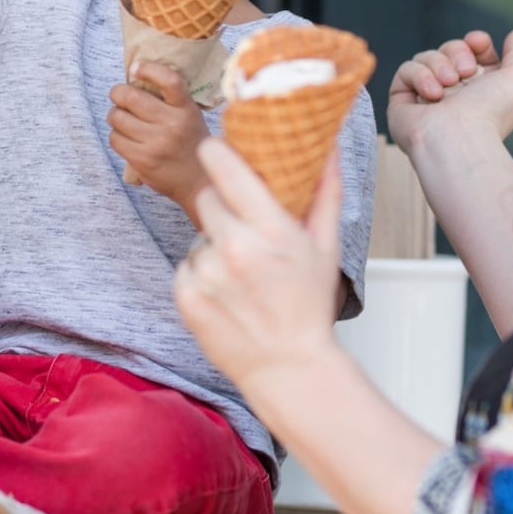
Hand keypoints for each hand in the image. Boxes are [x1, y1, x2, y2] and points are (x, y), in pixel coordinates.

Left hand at [108, 62, 209, 215]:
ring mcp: (156, 143)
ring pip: (117, 117)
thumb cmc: (190, 144)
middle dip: (118, 93)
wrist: (198, 182)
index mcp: (186, 109)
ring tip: (121, 118)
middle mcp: (172, 124)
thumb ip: (171, 100)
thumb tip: (136, 78)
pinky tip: (124, 137)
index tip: (135, 68)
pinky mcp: (143, 160)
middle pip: (131, 97)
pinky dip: (116, 135)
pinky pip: (115, 139)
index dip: (148, 69)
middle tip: (119, 95)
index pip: (169, 81)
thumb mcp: (190, 116)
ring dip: (114, 115)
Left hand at [176, 140, 343, 388]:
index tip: (214, 147)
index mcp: (269, 231)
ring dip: (214, 246)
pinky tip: (226, 292)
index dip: (216, 151)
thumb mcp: (326, 247)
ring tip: (241, 273)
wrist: (288, 366)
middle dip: (223, 207)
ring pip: (198, 236)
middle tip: (245, 229)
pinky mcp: (186, 296)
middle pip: (207, 198)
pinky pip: (185, 265)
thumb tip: (326, 148)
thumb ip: (325, 192)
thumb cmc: (308, 307)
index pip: (225, 169)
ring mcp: (206, 274)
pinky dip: (200, 273)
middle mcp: (234, 249)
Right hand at [386, 29, 512, 158]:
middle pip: (450, 49)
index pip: (473, 50)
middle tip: (465, 72)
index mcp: (479, 87)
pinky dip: (420, 77)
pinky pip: (406, 69)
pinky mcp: (403, 98)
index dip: (476, 42)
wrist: (457, 139)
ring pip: (427, 56)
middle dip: (457, 53)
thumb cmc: (489, 113)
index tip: (477, 43)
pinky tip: (432, 95)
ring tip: (448, 85)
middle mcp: (453, 90)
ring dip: (439, 66)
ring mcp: (426, 94)